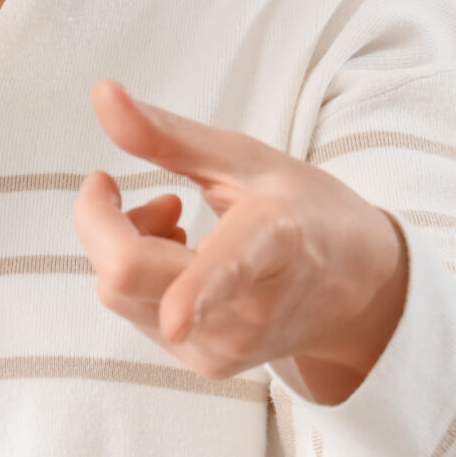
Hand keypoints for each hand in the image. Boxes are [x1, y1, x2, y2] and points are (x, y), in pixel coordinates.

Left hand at [73, 80, 408, 402]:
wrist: (355, 287)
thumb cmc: (300, 209)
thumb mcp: (243, 158)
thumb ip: (166, 133)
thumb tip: (101, 92)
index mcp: (275, 239)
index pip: (226, 270)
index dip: (196, 294)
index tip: (177, 317)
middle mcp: (251, 307)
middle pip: (128, 275)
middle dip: (104, 220)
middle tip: (149, 193)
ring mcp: (228, 346)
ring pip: (117, 293)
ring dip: (122, 246)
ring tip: (176, 222)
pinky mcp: (209, 365)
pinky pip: (132, 312)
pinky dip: (138, 276)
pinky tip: (182, 259)